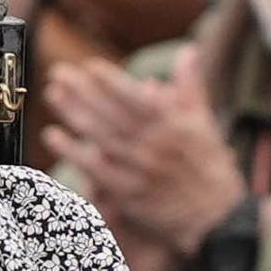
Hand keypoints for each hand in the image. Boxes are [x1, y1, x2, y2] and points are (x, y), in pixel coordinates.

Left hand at [40, 48, 242, 257]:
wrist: (217, 218)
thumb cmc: (209, 166)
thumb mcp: (204, 123)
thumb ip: (190, 86)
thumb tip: (188, 51)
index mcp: (174, 125)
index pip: (138, 98)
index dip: (113, 82)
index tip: (90, 66)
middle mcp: (155, 145)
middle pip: (112, 114)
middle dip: (83, 91)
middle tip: (59, 73)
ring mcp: (140, 170)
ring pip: (101, 137)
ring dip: (74, 114)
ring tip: (53, 94)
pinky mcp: (128, 193)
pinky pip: (95, 169)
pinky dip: (73, 152)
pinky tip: (53, 136)